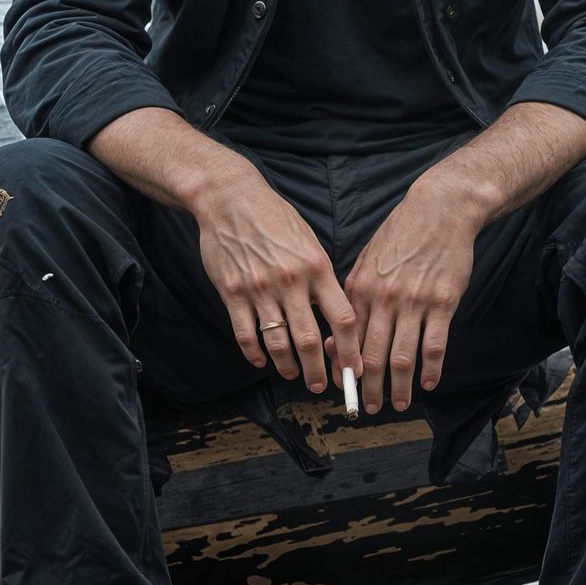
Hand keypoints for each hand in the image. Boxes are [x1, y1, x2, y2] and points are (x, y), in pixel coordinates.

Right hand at [194, 166, 360, 395]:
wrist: (230, 199)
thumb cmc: (275, 219)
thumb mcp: (309, 242)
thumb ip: (321, 277)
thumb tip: (335, 313)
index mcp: (317, 267)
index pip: (343, 318)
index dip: (351, 350)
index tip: (354, 371)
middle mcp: (291, 281)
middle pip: (310, 339)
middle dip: (318, 370)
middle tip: (321, 385)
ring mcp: (260, 289)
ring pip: (277, 343)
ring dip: (287, 366)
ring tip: (292, 375)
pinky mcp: (232, 293)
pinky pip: (246, 334)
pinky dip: (254, 354)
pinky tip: (260, 361)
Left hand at [337, 185, 479, 415]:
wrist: (439, 210)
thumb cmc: (400, 235)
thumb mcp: (367, 260)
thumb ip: (353, 296)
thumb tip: (336, 332)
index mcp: (360, 289)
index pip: (348, 340)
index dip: (346, 370)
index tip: (345, 389)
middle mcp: (384, 298)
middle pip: (373, 355)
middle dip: (370, 388)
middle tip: (370, 408)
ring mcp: (414, 302)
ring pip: (403, 357)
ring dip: (399, 387)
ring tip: (398, 404)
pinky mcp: (442, 302)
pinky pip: (434, 345)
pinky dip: (431, 370)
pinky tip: (428, 383)